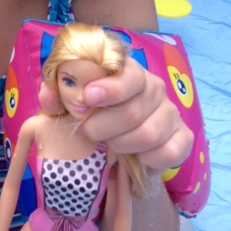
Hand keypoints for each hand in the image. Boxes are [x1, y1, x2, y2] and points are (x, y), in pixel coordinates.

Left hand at [41, 58, 192, 171]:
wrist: (123, 134)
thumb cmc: (97, 110)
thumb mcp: (73, 99)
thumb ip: (58, 94)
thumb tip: (48, 96)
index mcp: (129, 71)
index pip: (129, 74)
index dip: (110, 88)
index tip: (88, 98)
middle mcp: (154, 88)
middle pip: (133, 111)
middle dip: (104, 127)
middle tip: (88, 132)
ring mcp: (171, 112)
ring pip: (150, 133)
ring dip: (122, 144)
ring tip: (110, 145)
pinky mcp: (183, 136)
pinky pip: (170, 152)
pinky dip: (149, 159)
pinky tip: (136, 157)